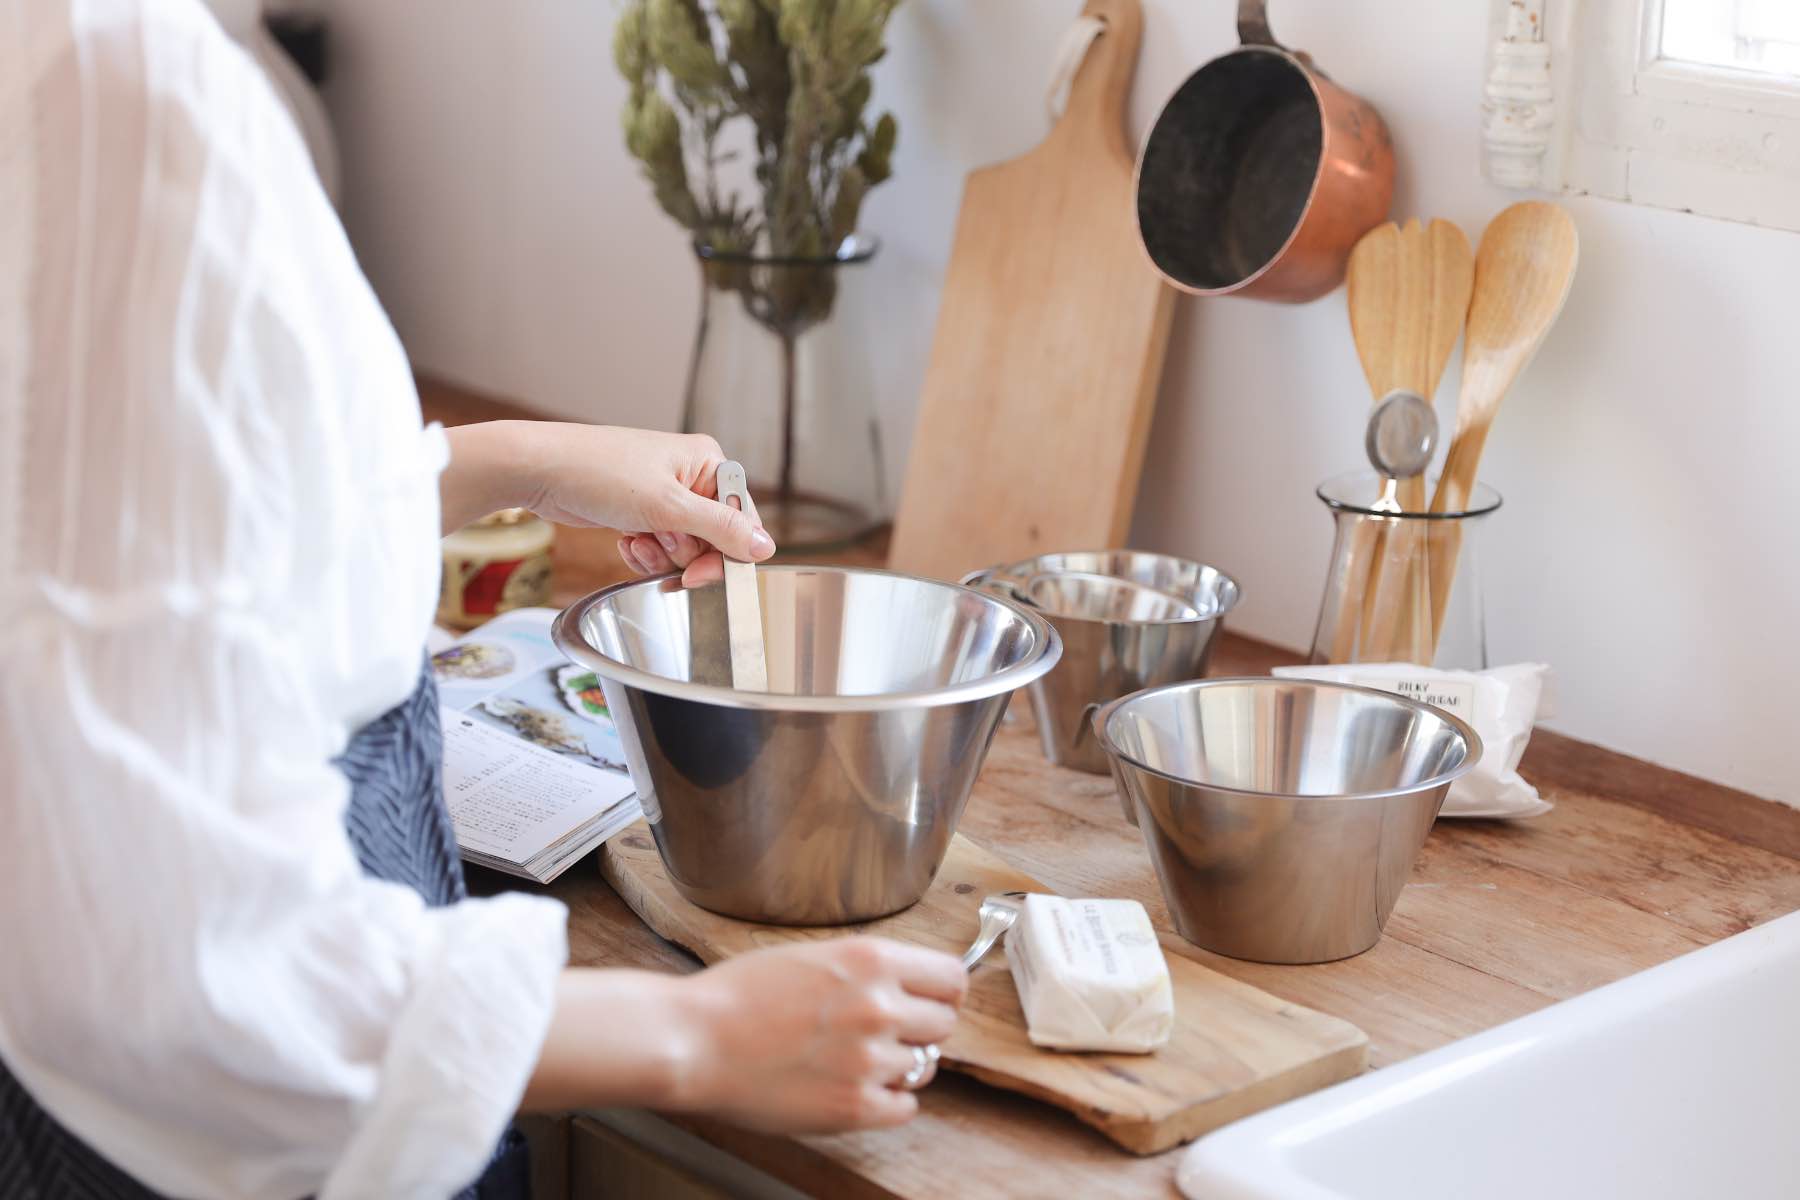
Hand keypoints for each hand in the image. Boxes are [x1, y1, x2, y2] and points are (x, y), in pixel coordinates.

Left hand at [441, 422, 774, 585]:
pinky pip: (660, 548)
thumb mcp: (668, 507)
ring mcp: (665, 495)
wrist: (539, 470)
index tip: (696, 576)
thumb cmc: (599, 474)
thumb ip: (721, 529)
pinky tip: (625, 541)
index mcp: (708, 462)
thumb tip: (766, 548)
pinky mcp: (641, 511)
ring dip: (660, 556)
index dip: (723, 555)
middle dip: (683, 554)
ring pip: (685, 549)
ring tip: (635, 540)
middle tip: (656, 545)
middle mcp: (691, 476)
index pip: (740, 520)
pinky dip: (644, 553)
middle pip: (713, 540)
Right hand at [673, 938, 965, 1132]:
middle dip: (920, 1029)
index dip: (943, 992)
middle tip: (885, 1033)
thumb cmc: (740, 995)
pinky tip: (853, 1088)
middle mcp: (880, 1007)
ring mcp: (871, 1060)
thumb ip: (867, 968)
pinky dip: (886, 1102)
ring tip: (855, 1061)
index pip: (953, 978)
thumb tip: (909, 985)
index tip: (931, 1000)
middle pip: (944, 1023)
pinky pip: (905, 1108)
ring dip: (899, 1066)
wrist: (696, 1041)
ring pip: (925, 1068)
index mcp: (871, 960)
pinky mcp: (856, 1106)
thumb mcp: (813, 954)